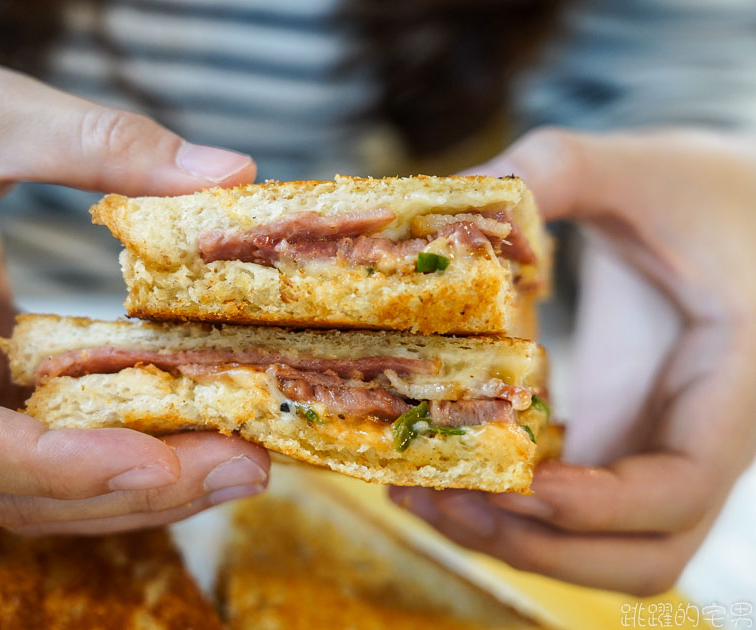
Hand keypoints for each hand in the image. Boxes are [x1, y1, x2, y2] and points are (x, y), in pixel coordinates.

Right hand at [0, 11, 267, 534]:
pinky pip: (20, 429)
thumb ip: (105, 146)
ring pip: (14, 472)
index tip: (164, 461)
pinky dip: (98, 436)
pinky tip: (172, 417)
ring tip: (226, 457)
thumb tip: (230, 174)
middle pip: (1, 480)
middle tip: (243, 466)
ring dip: (122, 477)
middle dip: (126, 488)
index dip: (61, 464)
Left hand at [391, 128, 755, 594]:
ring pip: (605, 548)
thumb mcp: (635, 168)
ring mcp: (659, 448)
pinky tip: (442, 474)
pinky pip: (574, 507)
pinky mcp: (620, 439)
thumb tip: (453, 193)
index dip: (598, 508)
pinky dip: (512, 510)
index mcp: (732, 382)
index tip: (516, 483)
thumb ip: (555, 169)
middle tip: (446, 501)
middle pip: (642, 554)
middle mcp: (701, 438)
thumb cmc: (700, 189)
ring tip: (422, 498)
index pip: (680, 488)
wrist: (734, 210)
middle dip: (541, 547)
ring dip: (515, 542)